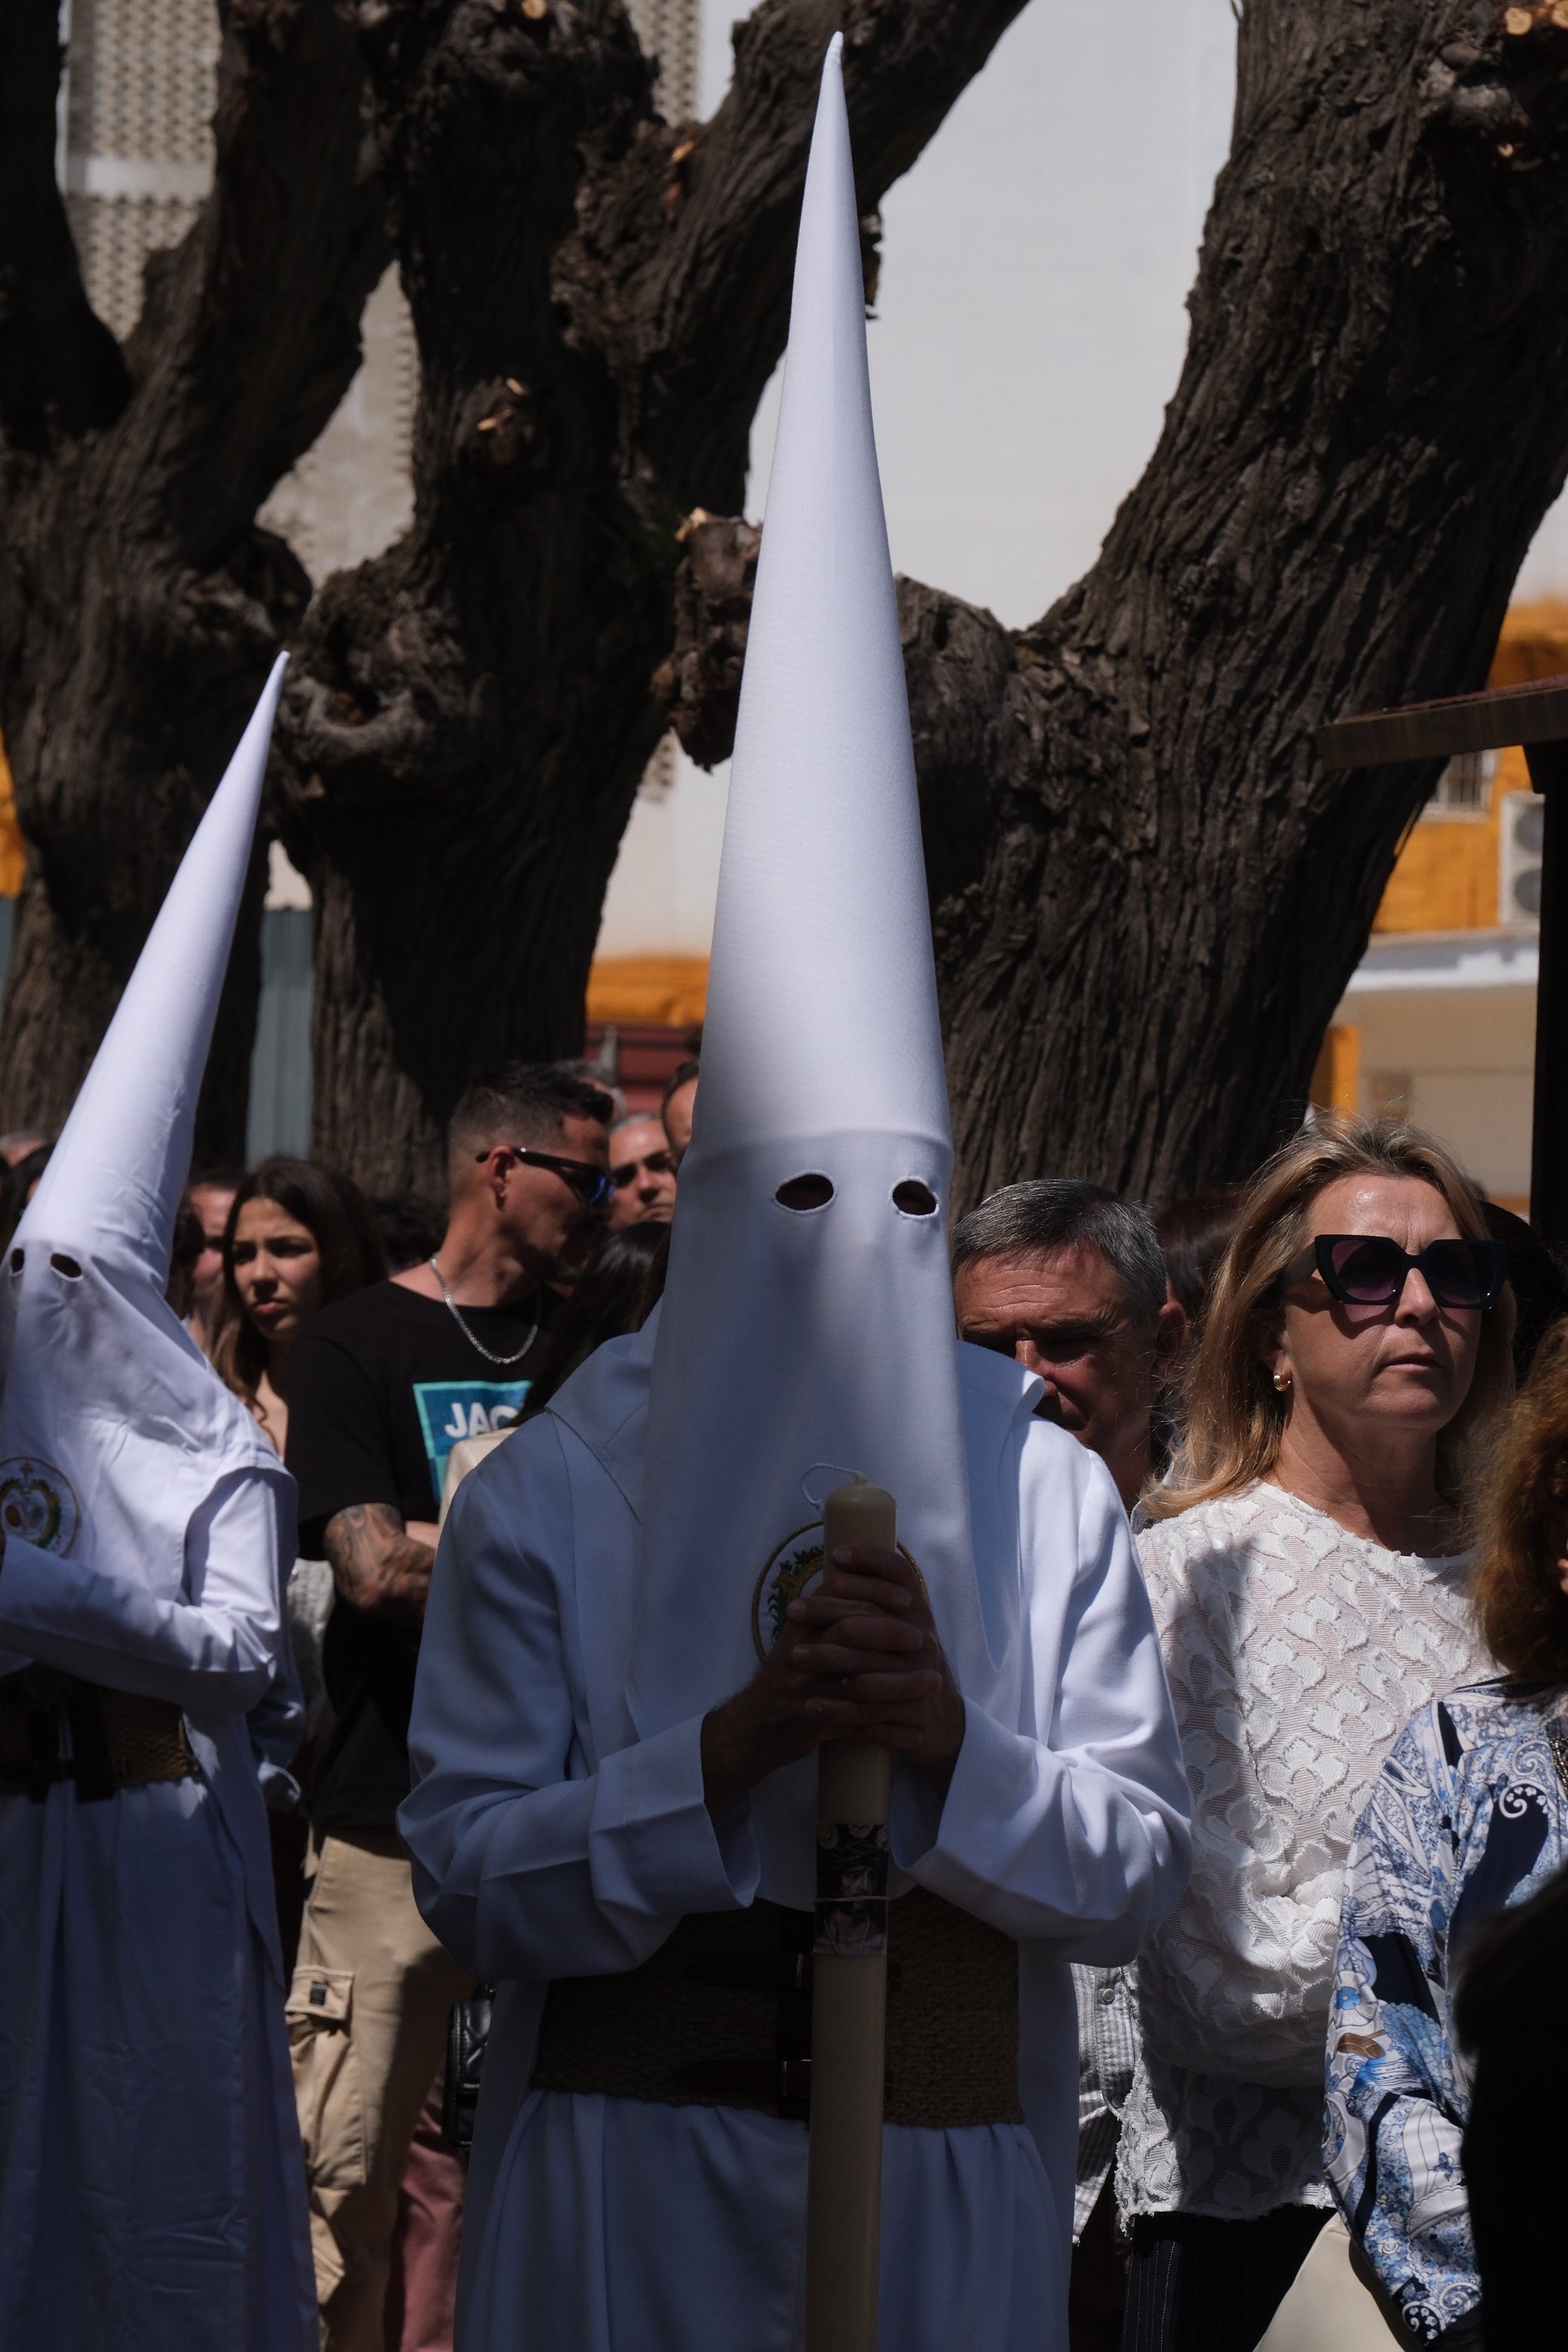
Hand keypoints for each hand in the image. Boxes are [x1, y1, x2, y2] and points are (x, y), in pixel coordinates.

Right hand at [700, 1545, 963, 1819]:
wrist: (752, 1727)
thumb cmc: (788, 1676)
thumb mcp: (800, 1636)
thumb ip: (830, 1612)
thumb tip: (868, 1581)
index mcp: (800, 1625)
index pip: (837, 1594)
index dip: (874, 1591)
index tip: (906, 1597)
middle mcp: (800, 1652)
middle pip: (850, 1632)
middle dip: (892, 1633)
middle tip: (925, 1641)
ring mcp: (804, 1689)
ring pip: (860, 1683)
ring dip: (902, 1686)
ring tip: (933, 1685)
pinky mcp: (811, 1723)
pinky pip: (858, 1727)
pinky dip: (890, 1731)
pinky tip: (916, 1733)